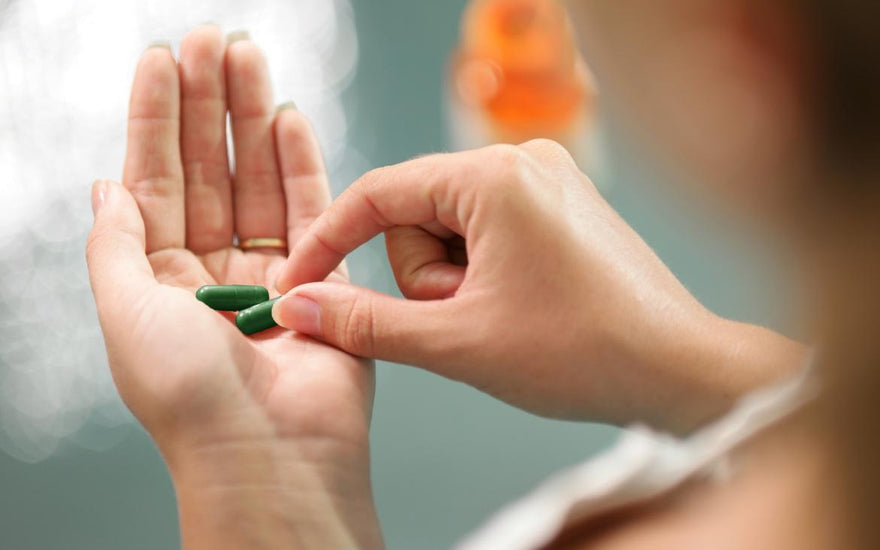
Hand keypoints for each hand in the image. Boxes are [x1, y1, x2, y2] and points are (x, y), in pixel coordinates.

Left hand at [86, 27, 380, 548]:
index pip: (154, 180)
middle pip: (209, 169)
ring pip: (259, 178)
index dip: (157, 118)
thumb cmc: (190, 399)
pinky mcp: (322, 278)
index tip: (162, 60)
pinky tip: (290, 117)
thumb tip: (104, 184)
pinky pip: (310, 208)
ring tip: (249, 57)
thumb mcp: (125, 312)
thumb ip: (115, 243)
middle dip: (208, 103)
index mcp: (158, 279)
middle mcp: (212, 270)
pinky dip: (301, 162)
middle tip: (212, 40)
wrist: (271, 454)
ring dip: (253, 117)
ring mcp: (269, 272)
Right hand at [274, 140, 806, 431]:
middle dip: (424, 278)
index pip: (378, 194)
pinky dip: (481, 273)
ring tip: (498, 318)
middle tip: (464, 321)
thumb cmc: (584, 351)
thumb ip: (366, 323)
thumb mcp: (457, 343)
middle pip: (416, 214)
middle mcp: (523, 159)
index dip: (328, 243)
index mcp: (494, 176)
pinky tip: (516, 306)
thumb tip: (299, 307)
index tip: (297, 285)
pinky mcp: (561, 204)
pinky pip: (487, 231)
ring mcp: (547, 179)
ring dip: (454, 282)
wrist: (679, 369)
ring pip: (451, 228)